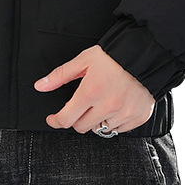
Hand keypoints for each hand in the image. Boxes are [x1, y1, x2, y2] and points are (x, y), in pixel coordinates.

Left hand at [33, 44, 155, 133]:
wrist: (144, 54)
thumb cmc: (112, 56)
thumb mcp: (83, 60)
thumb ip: (60, 75)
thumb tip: (40, 85)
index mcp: (90, 92)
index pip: (66, 119)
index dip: (56, 121)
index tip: (53, 119)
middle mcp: (107, 106)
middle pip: (82, 127)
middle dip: (76, 118)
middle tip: (81, 104)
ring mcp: (123, 114)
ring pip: (101, 129)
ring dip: (96, 120)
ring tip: (101, 102)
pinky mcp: (137, 117)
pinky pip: (119, 129)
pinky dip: (114, 121)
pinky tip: (115, 106)